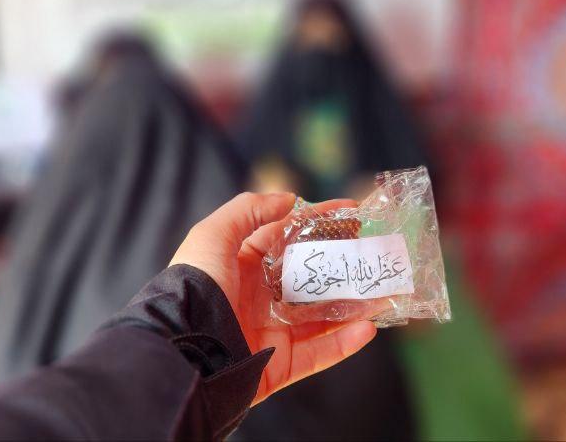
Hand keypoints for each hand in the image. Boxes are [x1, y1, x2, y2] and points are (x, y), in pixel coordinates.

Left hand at [169, 192, 377, 404]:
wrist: (183, 349)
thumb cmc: (196, 286)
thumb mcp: (212, 235)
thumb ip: (248, 210)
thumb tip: (288, 199)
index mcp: (241, 267)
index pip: (287, 238)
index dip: (319, 223)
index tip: (353, 211)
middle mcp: (258, 299)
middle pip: (310, 279)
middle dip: (342, 267)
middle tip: (374, 254)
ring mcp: (270, 333)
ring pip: (322, 319)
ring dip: (353, 307)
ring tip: (382, 293)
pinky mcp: (278, 366)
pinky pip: (318, 354)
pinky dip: (345, 343)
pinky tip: (368, 328)